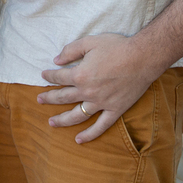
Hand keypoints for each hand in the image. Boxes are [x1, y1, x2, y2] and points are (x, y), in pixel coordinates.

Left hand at [38, 33, 166, 143]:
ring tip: (51, 122)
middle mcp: (87, 92)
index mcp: (80, 75)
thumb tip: (56, 60)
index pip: (58, 77)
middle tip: (39, 100)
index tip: (43, 75)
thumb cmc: (117, 47)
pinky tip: (78, 140)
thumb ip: (71, 50)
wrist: (143, 57)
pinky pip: (100, 126)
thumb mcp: (90, 42)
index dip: (49, 75)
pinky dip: (89, 135)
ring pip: (77, 115)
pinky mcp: (115, 110)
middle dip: (49, 98)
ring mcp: (101, 103)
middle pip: (63, 98)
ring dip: (62, 120)